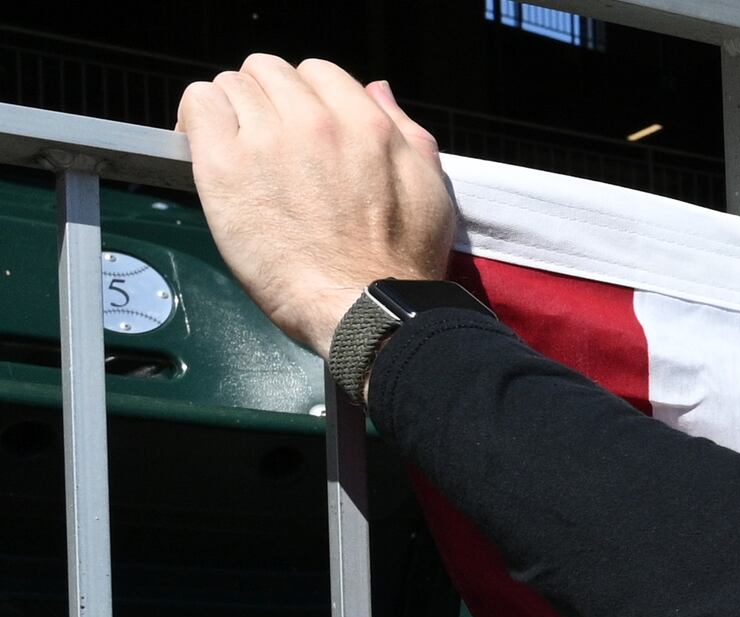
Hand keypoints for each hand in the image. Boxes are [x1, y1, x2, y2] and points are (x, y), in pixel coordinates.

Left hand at [178, 58, 459, 354]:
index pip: (316, 72)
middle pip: (268, 72)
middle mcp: (315, 121)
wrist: (364, 309)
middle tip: (268, 141)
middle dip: (267, 100)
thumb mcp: (429, 188)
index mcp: (366, 123)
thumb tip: (377, 91)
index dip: (306, 98)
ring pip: (230, 86)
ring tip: (238, 150)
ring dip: (232, 112)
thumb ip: (404, 130)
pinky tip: (206, 146)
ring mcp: (267, 141)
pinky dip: (198, 119)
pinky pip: (198, 106)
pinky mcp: (224, 166)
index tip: (300, 128)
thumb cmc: (399, 263)